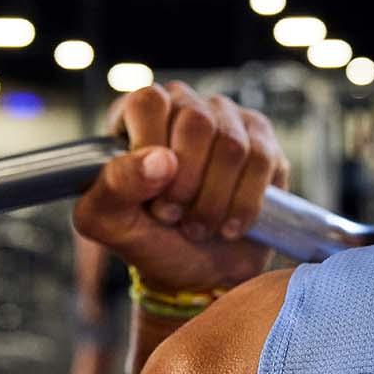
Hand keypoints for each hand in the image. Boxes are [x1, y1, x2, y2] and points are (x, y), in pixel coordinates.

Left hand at [73, 83, 288, 294]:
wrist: (197, 271)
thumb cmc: (149, 237)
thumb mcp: (110, 221)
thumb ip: (115, 184)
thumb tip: (160, 159)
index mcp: (138, 113)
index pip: (149, 102)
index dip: (152, 148)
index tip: (151, 194)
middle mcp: (185, 105)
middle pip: (196, 121)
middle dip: (186, 183)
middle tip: (173, 216)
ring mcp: (228, 120)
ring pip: (231, 145)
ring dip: (214, 201)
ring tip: (198, 226)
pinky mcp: (263, 142)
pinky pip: (261, 161)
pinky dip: (244, 204)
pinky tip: (229, 226)